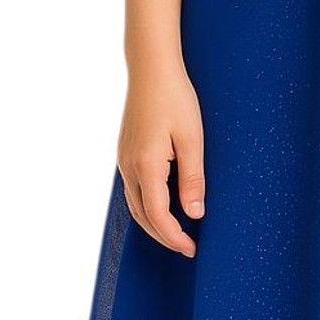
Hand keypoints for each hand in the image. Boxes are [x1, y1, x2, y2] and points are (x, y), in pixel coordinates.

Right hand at [117, 59, 206, 256]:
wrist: (151, 70)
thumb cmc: (176, 99)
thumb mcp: (192, 139)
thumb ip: (193, 179)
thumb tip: (195, 213)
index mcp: (146, 165)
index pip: (158, 216)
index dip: (174, 237)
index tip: (192, 249)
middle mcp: (129, 166)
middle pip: (142, 216)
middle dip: (163, 236)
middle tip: (187, 248)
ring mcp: (124, 159)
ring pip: (135, 204)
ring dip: (154, 223)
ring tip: (177, 233)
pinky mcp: (126, 152)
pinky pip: (134, 189)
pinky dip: (147, 206)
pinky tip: (163, 206)